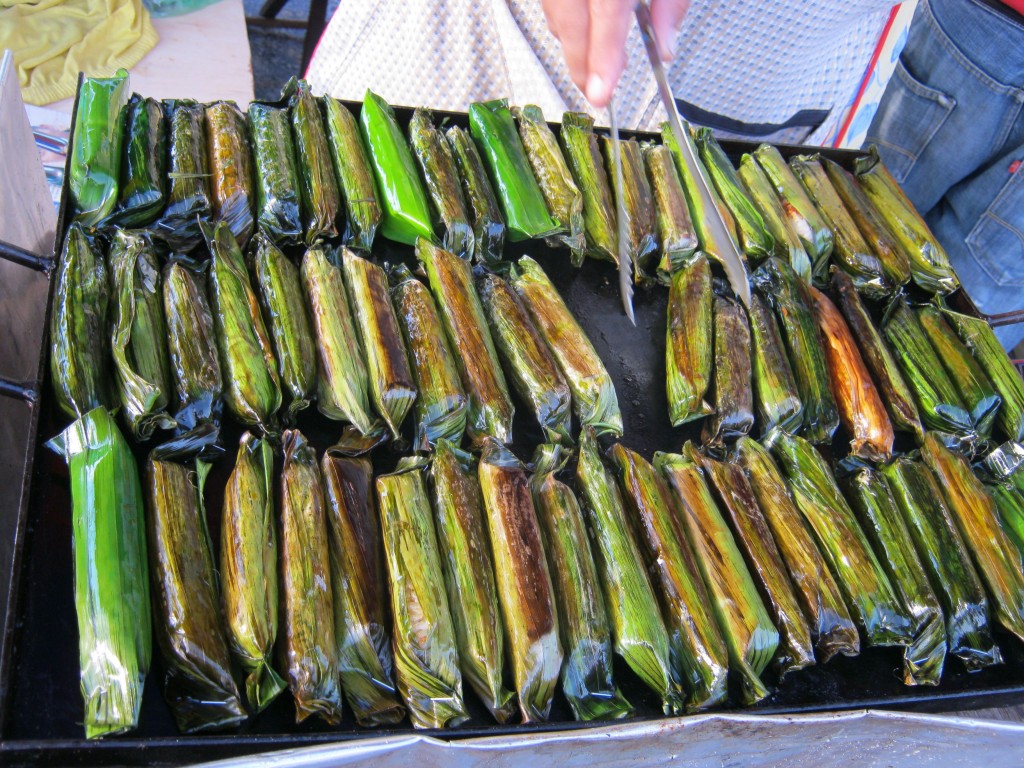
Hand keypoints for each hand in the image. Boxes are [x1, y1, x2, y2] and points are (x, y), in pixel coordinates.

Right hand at [541, 0, 689, 107]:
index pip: (607, 14)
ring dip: (572, 42)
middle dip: (580, 62)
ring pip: (554, 10)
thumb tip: (665, 49)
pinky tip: (586, 33)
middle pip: (570, 20)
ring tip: (600, 64)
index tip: (600, 94)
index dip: (602, 58)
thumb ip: (671, 5)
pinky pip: (550, 0)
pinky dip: (565, 21)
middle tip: (596, 94)